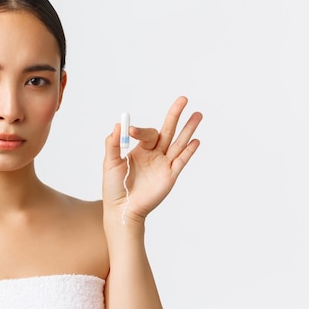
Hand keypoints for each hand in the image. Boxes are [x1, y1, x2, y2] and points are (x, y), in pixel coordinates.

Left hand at [102, 96, 202, 222]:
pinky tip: (195, 140)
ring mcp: (164, 164)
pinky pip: (181, 161)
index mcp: (141, 150)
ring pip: (179, 143)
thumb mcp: (110, 162)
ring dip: (188, 129)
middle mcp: (155, 154)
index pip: (147, 133)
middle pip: (168, 131)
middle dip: (175, 115)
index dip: (139, 130)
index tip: (130, 132)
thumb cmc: (114, 187)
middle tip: (183, 99)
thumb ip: (113, 144)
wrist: (122, 209)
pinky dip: (189, 151)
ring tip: (197, 114)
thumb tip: (118, 125)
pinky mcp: (170, 176)